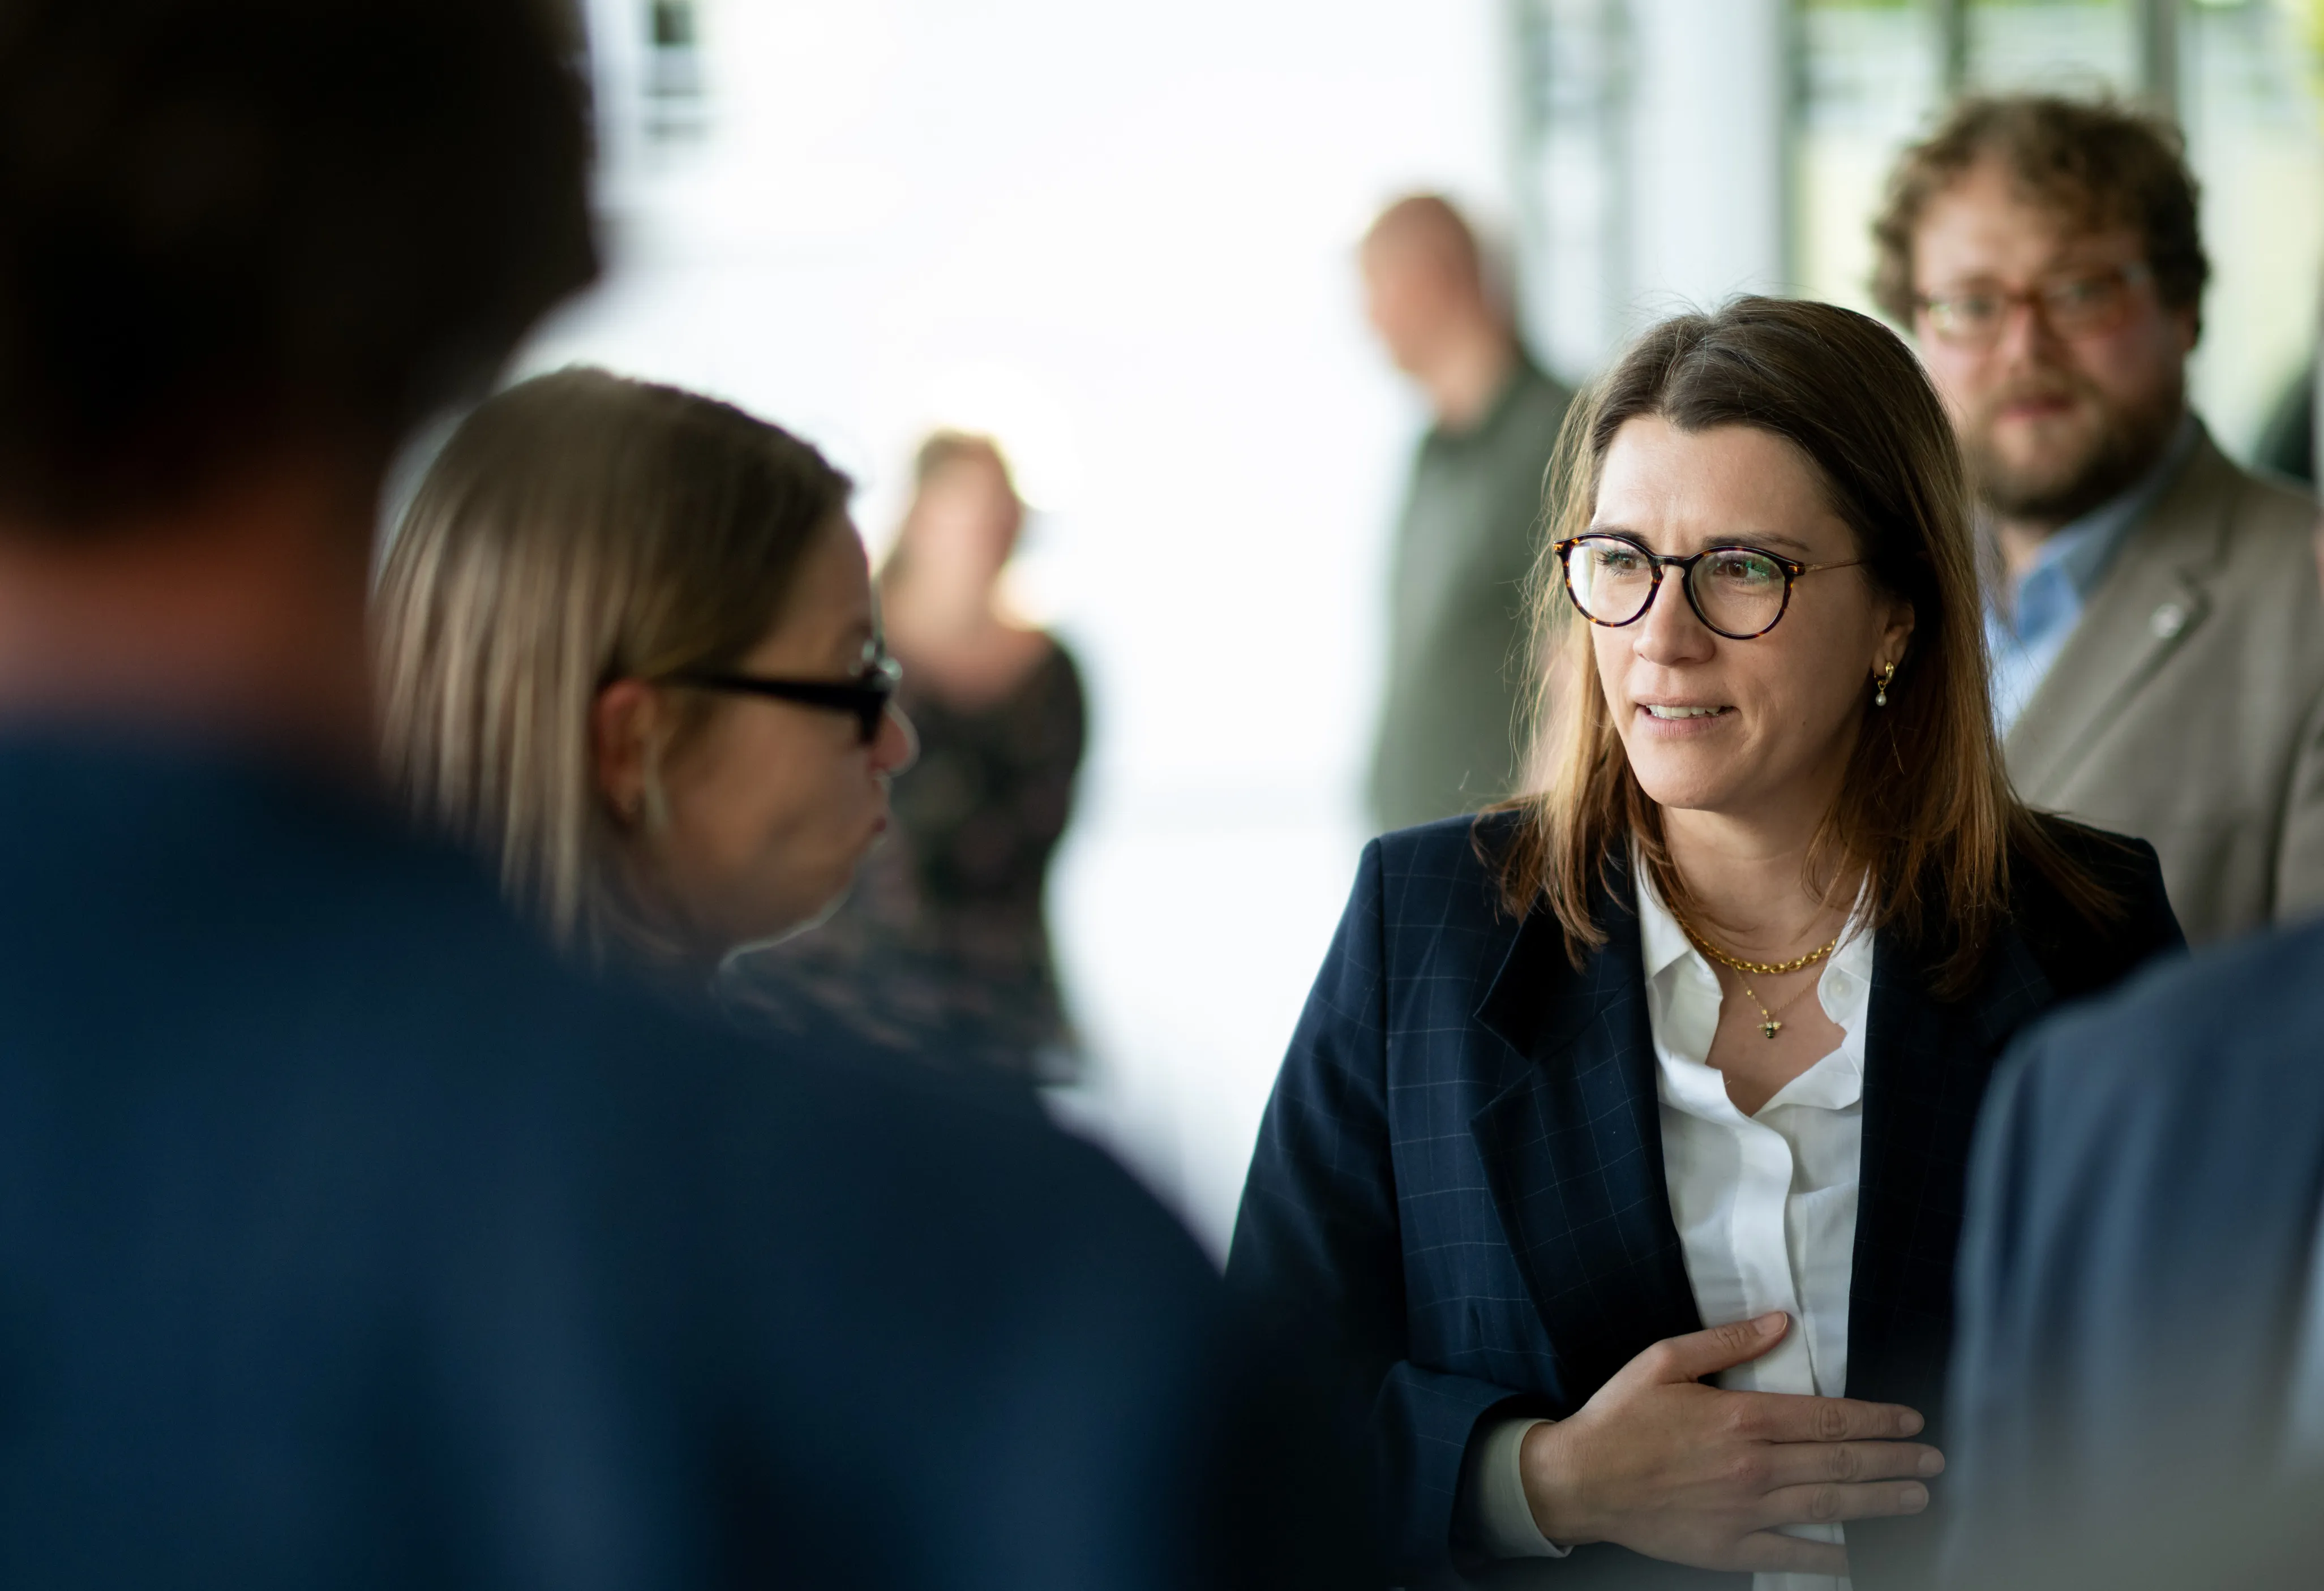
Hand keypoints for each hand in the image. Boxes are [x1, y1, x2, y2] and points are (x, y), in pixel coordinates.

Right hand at [1517, 1312, 1941, 1576]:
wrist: (1581, 1480)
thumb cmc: (1620, 1416)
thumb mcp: (1665, 1360)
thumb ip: (1728, 1342)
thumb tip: (1780, 1322)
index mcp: (1742, 1418)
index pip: (1829, 1419)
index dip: (1878, 1420)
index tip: (1910, 1420)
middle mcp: (1753, 1467)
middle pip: (1842, 1463)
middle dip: (1896, 1461)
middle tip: (1933, 1461)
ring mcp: (1746, 1512)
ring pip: (1830, 1506)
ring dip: (1881, 1502)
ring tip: (1918, 1498)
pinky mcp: (1730, 1547)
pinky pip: (1794, 1554)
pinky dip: (1831, 1555)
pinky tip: (1860, 1554)